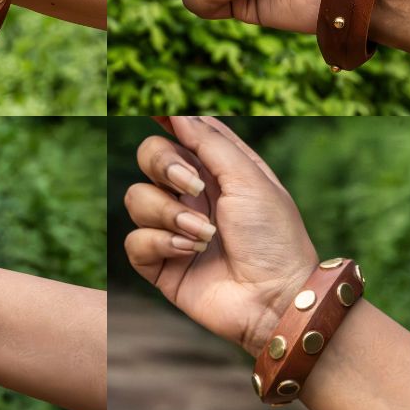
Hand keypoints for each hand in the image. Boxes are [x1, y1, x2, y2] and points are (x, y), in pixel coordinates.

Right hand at [124, 116, 317, 356]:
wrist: (276, 299)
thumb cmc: (273, 237)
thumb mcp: (249, 178)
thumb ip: (210, 142)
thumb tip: (178, 111)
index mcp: (219, 169)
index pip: (184, 132)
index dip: (169, 119)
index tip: (158, 111)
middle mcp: (193, 194)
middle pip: (150, 156)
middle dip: (165, 165)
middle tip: (193, 185)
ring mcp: (175, 227)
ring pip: (136, 197)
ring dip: (168, 213)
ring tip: (204, 234)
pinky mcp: (161, 264)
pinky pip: (134, 240)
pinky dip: (160, 242)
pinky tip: (191, 253)